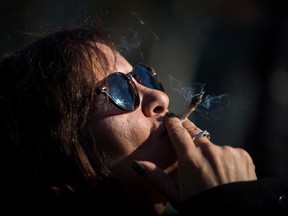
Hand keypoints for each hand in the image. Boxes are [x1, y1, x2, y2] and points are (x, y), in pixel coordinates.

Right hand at [135, 113, 256, 202]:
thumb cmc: (202, 207)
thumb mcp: (176, 195)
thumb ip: (156, 177)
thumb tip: (138, 164)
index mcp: (191, 159)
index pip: (178, 131)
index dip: (173, 123)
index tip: (170, 118)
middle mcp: (209, 150)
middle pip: (195, 134)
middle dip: (189, 136)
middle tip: (188, 149)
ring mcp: (227, 151)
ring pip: (212, 145)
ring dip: (208, 152)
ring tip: (210, 171)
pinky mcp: (242, 154)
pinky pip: (228, 151)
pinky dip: (224, 158)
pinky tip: (224, 173)